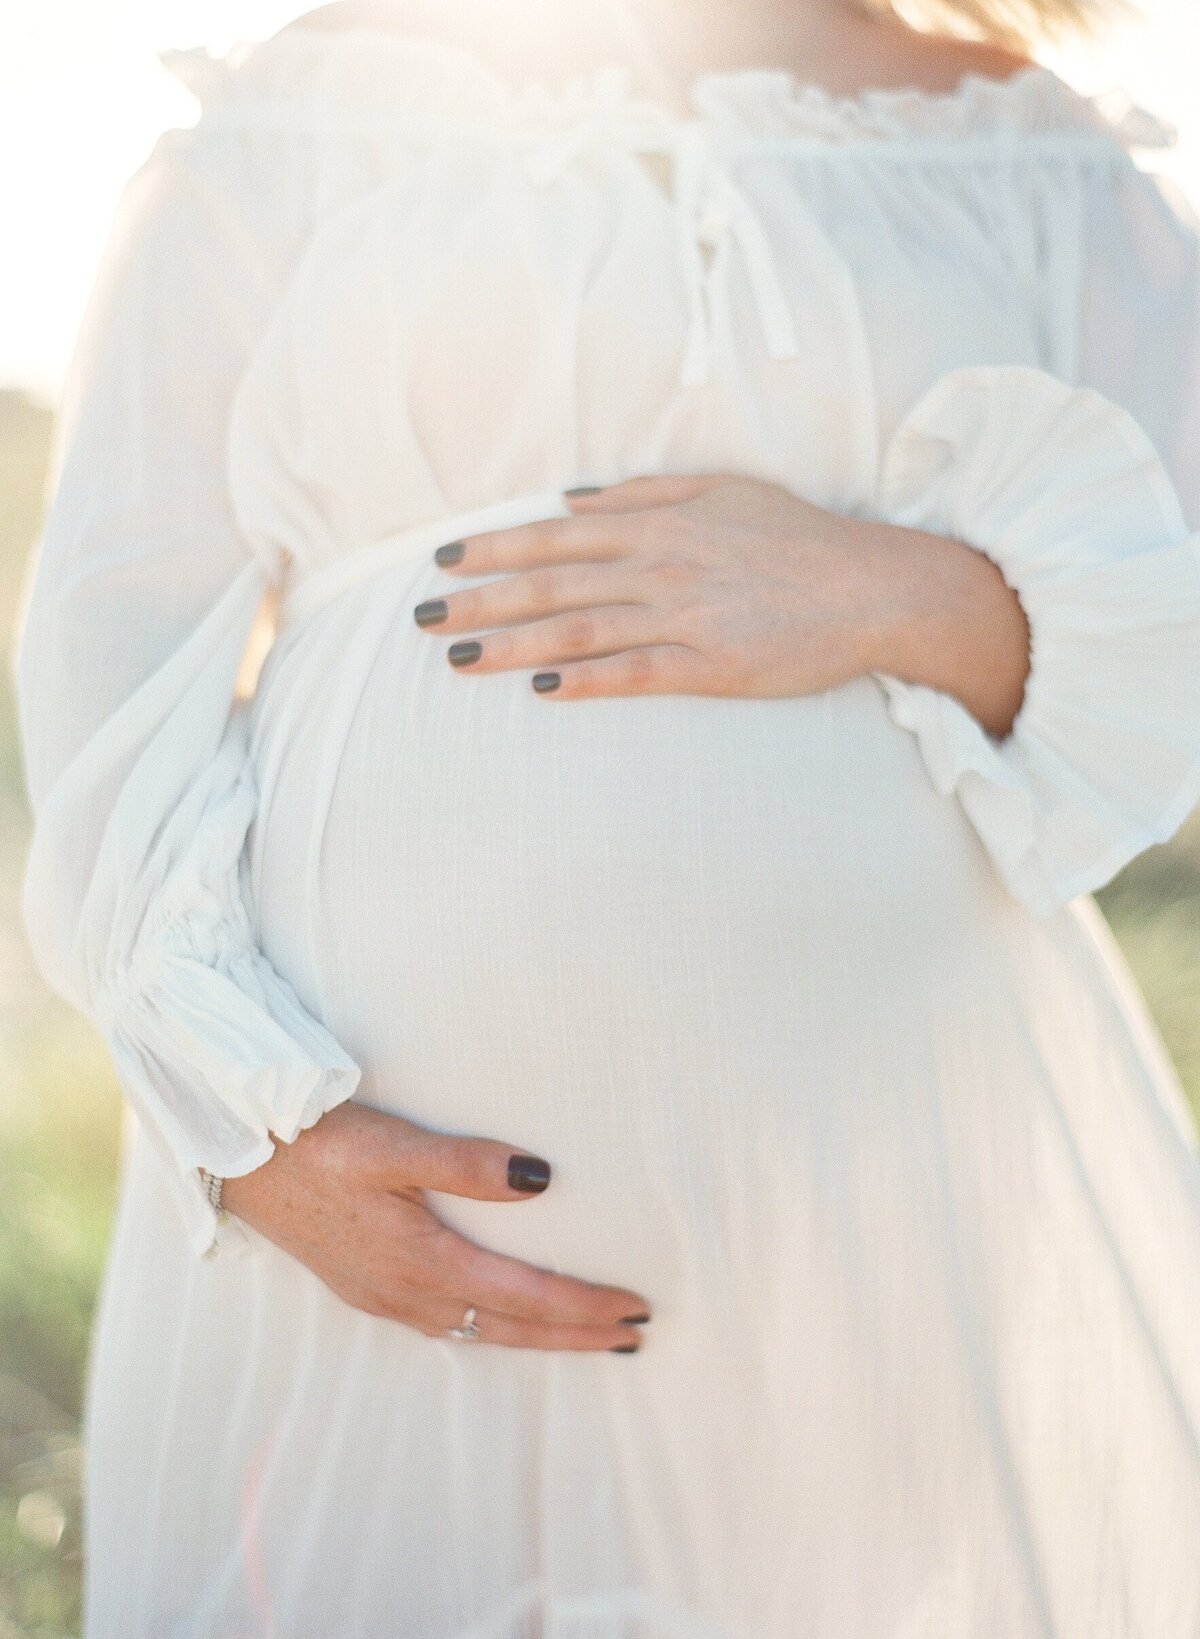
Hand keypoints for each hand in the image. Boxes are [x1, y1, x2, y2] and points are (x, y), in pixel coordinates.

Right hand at [220, 1102, 651, 1350]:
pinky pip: (448, 1325)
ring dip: (538, 1336)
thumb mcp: (394, 1146)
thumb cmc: (317, 1144)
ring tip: (586, 1335)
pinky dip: (493, 1327)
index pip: (526, 1295)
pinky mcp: (366, 1287)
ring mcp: (383, 1297)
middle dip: (576, 1335)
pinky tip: (500, 1318)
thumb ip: (468, 1164)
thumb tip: (542, 1179)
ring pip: (480, 1331)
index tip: (637, 1308)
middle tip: (635, 1337)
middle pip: (510, 1327)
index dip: (584, 1305)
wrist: (237, 1158)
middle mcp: (406, 1294)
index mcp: (421, 1262)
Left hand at [413, 473, 1029, 735]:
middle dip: (480, 601)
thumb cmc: (800, 538)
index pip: (557, 534)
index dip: (495, 548)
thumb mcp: (724, 492)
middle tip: (420, 618)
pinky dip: (584, 679)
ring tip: (456, 658)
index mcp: (660, 522)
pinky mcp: (712, 667)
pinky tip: (540, 688)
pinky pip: (635, 674)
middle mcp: (662, 566)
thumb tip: (575, 499)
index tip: (444, 562)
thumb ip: (647, 491)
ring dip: (511, 643)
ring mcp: (685, 617)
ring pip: (579, 628)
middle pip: (552, 582)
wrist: (874, 587)